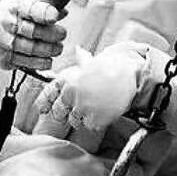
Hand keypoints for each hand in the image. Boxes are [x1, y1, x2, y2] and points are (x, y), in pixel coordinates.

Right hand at [0, 0, 65, 69]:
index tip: (55, 16)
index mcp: (12, 5)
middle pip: (34, 31)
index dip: (45, 13)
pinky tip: (47, 60)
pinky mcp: (2, 58)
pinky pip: (25, 63)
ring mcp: (3, 43)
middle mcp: (6, 24)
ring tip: (57, 48)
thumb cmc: (3, 11)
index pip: (31, 9)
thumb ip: (41, 5)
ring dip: (49, 50)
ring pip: (31, 49)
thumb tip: (62, 12)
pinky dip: (40, 63)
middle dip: (52, 34)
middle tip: (62, 34)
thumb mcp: (19, 0)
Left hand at [35, 42, 150, 131]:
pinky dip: (96, 121)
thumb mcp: (92, 62)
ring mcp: (82, 107)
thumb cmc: (111, 67)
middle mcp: (71, 93)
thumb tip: (78, 50)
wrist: (129, 74)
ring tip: (95, 106)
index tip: (48, 107)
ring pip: (75, 120)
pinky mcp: (95, 118)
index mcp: (66, 79)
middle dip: (68, 110)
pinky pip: (90, 125)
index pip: (47, 97)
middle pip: (59, 112)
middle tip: (81, 105)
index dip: (47, 103)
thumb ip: (81, 60)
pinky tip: (103, 110)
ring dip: (83, 116)